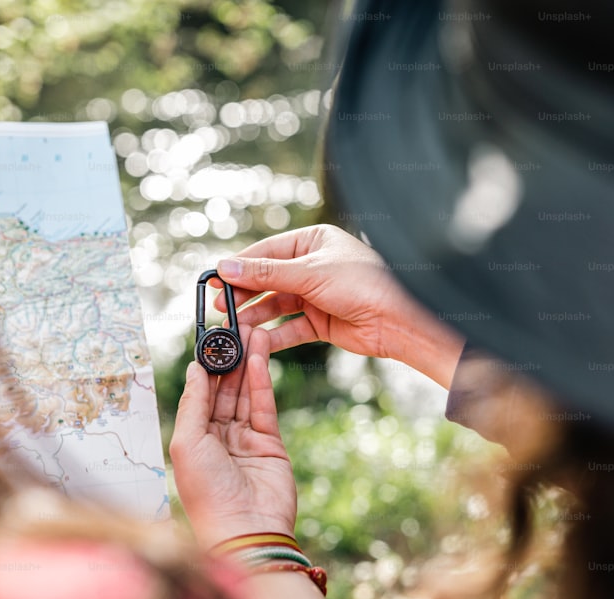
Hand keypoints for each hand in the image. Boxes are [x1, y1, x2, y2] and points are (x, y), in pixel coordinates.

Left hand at [169, 325, 295, 548]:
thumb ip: (193, 403)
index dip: (206, 367)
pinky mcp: (270, 444)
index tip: (210, 339)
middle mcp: (217, 439)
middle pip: (224, 391)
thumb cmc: (207, 493)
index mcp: (192, 441)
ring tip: (252, 333)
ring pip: (244, 394)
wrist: (246, 530)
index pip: (199, 396)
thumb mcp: (187, 443)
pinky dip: (261, 381)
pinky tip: (259, 358)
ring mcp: (245, 441)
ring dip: (247, 364)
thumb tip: (195, 368)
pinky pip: (263, 406)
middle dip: (229, 360)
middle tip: (235, 329)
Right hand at [214, 224, 465, 387]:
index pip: (266, 251)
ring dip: (254, 316)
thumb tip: (224, 268)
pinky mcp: (321, 322)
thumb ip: (265, 273)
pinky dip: (273, 335)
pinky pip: (290, 327)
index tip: (213, 278)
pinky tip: (256, 342)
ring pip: (276, 305)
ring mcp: (317, 294)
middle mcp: (313, 266)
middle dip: (243, 294)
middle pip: (268, 279)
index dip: (239, 266)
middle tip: (218, 307)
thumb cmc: (363, 284)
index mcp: (313, 241)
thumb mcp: (309, 274)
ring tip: (232, 327)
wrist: (400, 320)